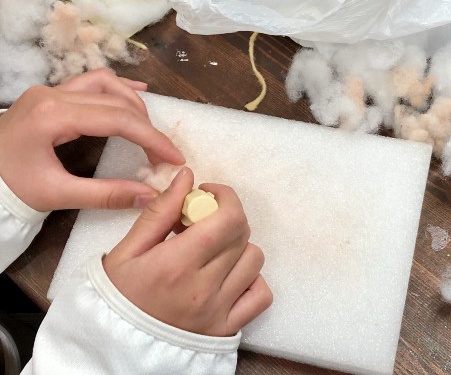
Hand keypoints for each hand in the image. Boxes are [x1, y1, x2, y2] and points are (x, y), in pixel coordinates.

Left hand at [0, 69, 184, 210]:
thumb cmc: (10, 187)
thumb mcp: (58, 195)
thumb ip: (106, 195)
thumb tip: (151, 195)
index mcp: (52, 115)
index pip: (118, 119)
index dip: (152, 138)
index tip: (174, 158)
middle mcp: (52, 94)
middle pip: (116, 100)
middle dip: (147, 127)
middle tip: (163, 155)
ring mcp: (49, 91)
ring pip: (105, 83)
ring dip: (133, 104)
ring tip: (149, 131)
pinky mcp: (49, 95)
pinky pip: (91, 82)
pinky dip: (117, 89)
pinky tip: (137, 94)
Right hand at [103, 168, 272, 335]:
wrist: (116, 347)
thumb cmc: (118, 296)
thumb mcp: (126, 251)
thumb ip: (159, 212)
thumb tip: (187, 177)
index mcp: (176, 264)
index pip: (227, 219)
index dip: (225, 198)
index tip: (208, 195)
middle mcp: (204, 288)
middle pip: (242, 235)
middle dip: (226, 218)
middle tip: (203, 223)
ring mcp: (220, 311)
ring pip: (254, 261)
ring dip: (238, 248)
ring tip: (213, 252)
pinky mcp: (228, 328)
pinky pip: (261, 295)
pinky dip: (252, 280)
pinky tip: (230, 276)